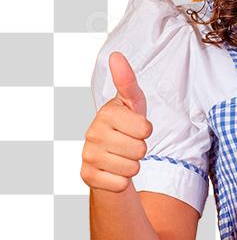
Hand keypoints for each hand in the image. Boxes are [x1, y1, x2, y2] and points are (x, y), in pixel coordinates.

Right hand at [81, 51, 152, 192]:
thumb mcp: (133, 103)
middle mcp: (92, 133)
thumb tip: (116, 55)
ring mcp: (88, 155)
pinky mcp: (87, 176)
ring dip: (133, 164)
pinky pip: (121, 183)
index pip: (145, 128)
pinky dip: (123, 180)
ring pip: (132, 168)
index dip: (147, 130)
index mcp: (106, 113)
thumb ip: (127, 81)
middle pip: (140, 149)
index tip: (137, 126)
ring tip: (123, 155)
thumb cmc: (127, 125)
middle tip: (130, 143)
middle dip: (141, 148)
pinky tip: (115, 170)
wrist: (111, 155)